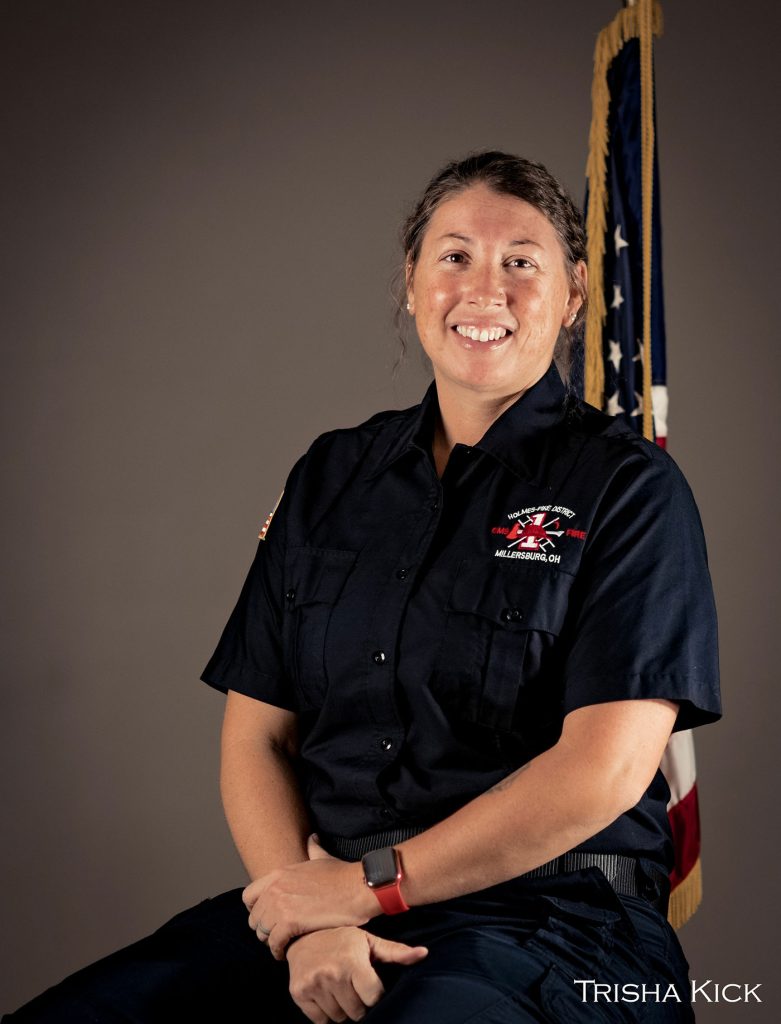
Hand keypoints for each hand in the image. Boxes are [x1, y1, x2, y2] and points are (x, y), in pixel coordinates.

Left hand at [243, 835, 378, 957]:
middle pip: (254, 918)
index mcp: (278, 874)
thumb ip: (313, 849)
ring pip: (262, 933)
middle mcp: (275, 888)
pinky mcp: (291, 922)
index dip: (256, 910)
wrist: (358, 887)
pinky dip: (279, 951)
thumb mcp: (323, 858)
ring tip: (283, 945)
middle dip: (264, 929)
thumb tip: (312, 839)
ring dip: (271, 941)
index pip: (248, 897)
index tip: (268, 918)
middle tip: (278, 935)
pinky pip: (274, 943)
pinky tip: (287, 952)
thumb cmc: (343, 875)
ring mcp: (281, 905)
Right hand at [287, 926, 427, 1022]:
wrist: (302, 935)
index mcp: (352, 961)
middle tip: (352, 985)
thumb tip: (424, 953)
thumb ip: (396, 952)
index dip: (375, 993)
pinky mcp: (299, 993)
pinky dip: (326, 1014)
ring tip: (339, 988)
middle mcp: (332, 974)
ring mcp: (314, 985)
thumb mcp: (369, 941)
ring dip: (342, 1008)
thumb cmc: (342, 939)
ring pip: (338, 1018)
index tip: (369, 983)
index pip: (373, 998)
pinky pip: (320, 1021)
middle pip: (356, 1011)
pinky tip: (326, 994)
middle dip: (358, 1002)